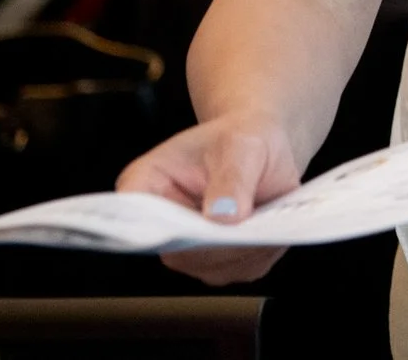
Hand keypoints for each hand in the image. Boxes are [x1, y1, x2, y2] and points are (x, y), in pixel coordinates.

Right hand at [116, 111, 303, 283]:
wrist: (264, 148)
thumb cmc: (241, 139)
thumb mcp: (240, 145)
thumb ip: (231, 178)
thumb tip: (223, 217)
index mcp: (146, 186)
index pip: (133, 217)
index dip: (160, 227)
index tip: (203, 222)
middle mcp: (160, 227)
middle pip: (179, 252)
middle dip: (221, 241)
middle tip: (254, 220)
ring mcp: (189, 251)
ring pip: (214, 267)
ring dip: (248, 248)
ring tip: (268, 217)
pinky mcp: (221, 263)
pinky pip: (243, 268)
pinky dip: (265, 251)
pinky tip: (274, 226)